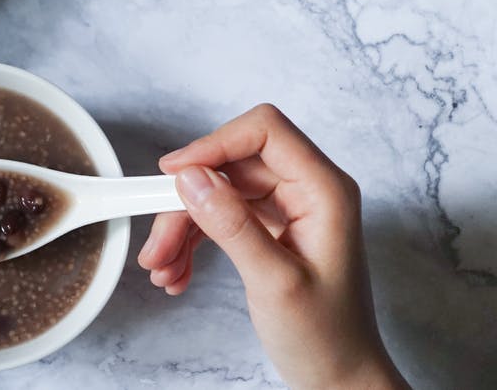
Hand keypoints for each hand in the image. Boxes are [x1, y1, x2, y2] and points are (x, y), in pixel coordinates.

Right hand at [138, 104, 407, 389]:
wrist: (338, 378)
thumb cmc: (327, 337)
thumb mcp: (274, 282)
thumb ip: (232, 225)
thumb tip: (192, 178)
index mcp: (324, 191)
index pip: (264, 132)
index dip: (214, 144)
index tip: (173, 174)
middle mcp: (306, 191)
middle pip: (229, 166)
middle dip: (186, 203)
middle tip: (158, 244)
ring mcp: (287, 209)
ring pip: (216, 192)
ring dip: (182, 227)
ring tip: (162, 268)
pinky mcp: (268, 228)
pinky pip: (219, 216)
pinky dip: (192, 241)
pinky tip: (177, 272)